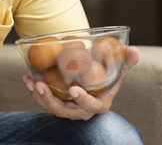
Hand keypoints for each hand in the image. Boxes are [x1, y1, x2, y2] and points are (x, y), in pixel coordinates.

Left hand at [22, 46, 139, 119]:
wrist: (93, 84)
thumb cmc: (106, 78)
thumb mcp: (117, 70)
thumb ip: (126, 61)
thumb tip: (134, 50)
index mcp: (99, 104)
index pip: (91, 106)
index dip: (83, 100)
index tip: (74, 90)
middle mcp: (82, 111)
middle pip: (66, 111)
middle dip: (52, 100)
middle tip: (42, 86)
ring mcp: (69, 110)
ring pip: (52, 108)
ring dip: (40, 96)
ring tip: (31, 82)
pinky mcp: (57, 105)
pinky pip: (45, 101)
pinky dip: (35, 91)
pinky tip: (27, 78)